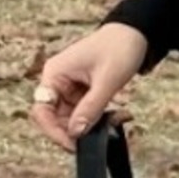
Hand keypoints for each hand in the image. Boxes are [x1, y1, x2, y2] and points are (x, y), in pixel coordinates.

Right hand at [30, 23, 148, 152]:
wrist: (136, 33)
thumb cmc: (119, 48)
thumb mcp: (107, 81)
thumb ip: (90, 108)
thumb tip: (75, 133)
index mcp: (54, 74)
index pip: (42, 110)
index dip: (53, 131)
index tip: (73, 144)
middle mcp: (58, 81)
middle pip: (55, 117)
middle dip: (76, 130)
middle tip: (99, 138)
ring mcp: (70, 86)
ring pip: (72, 117)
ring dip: (91, 124)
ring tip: (116, 120)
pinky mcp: (83, 90)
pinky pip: (84, 111)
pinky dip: (98, 117)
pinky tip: (116, 116)